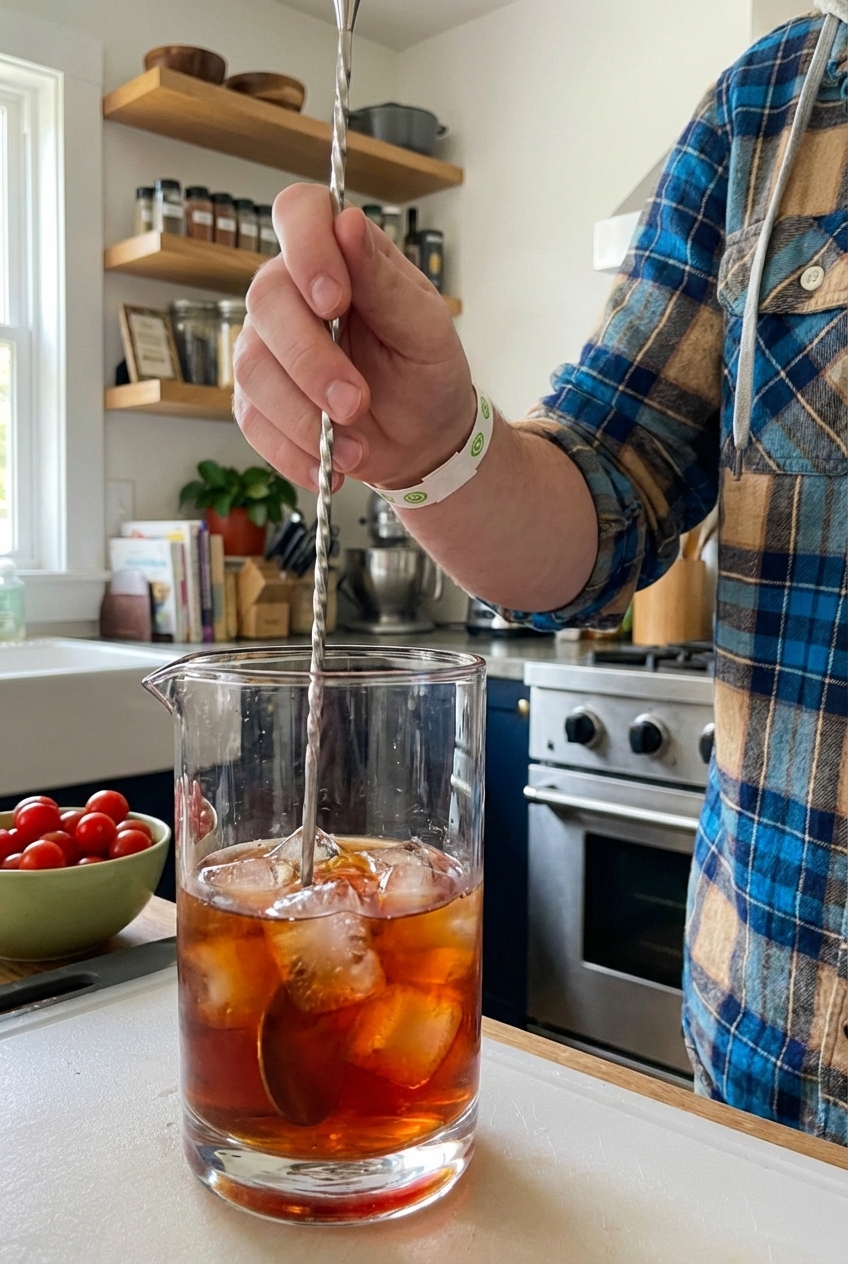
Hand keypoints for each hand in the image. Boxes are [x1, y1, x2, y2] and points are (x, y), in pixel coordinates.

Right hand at [233, 183, 475, 492]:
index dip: (306, 247)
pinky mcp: (258, 400)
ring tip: (355, 449)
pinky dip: (292, 452)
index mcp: (338, 256)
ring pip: (254, 369)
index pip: (298, 214)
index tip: (334, 299)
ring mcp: (268, 347)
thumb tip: (348, 223)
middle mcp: (292, 293)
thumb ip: (385, 281)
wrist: (422, 439)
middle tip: (356, 403)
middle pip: (266, 302)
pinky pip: (253, 422)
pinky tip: (328, 468)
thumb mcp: (426, 327)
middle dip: (312, 361)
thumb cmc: (427, 371)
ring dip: (304, 418)